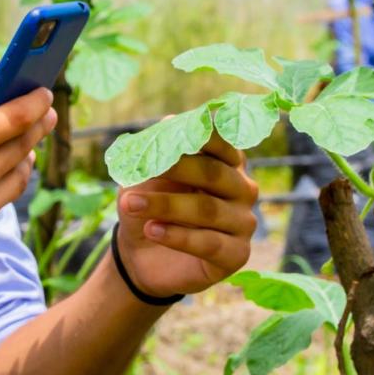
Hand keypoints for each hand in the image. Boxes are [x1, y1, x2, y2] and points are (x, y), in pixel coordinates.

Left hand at [114, 131, 258, 298]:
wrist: (140, 253)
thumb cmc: (149, 202)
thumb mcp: (147, 174)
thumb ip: (160, 148)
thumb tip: (170, 120)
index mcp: (226, 161)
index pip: (221, 141)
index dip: (199, 134)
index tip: (172, 128)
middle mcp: (242, 188)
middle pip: (213, 173)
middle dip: (177, 168)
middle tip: (146, 168)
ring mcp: (243, 222)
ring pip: (207, 210)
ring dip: (165, 206)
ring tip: (131, 204)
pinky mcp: (236, 254)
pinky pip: (209, 243)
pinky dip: (178, 236)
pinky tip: (151, 230)